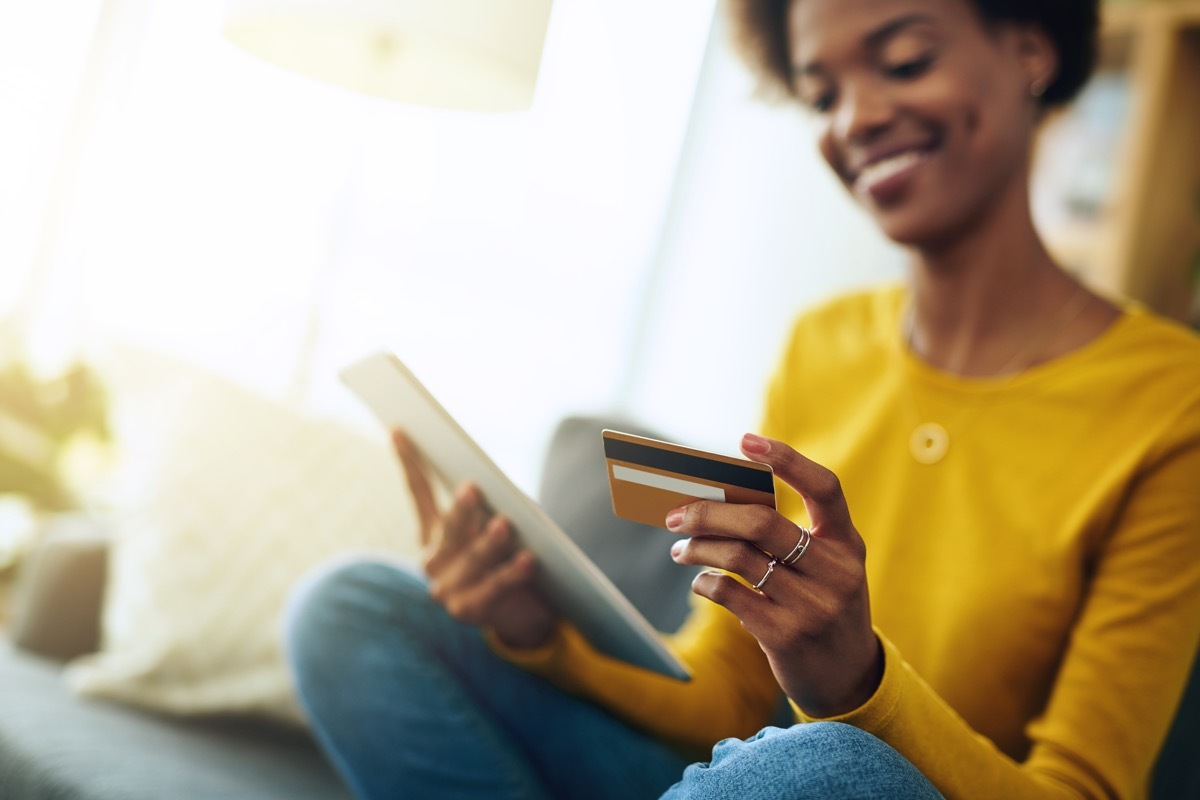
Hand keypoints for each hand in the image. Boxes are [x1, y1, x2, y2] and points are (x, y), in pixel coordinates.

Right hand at [392, 430, 557, 648]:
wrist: (521, 615)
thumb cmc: (507, 560)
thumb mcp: (492, 531)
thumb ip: (486, 512)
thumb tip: (491, 493)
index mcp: (434, 534)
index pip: (419, 492)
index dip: (409, 461)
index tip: (399, 429)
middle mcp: (433, 560)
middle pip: (448, 529)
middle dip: (461, 509)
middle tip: (472, 488)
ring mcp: (446, 589)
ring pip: (471, 559)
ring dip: (489, 542)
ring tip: (504, 525)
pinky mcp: (467, 612)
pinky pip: (493, 588)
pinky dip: (511, 573)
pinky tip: (527, 560)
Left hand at [666, 433, 881, 717]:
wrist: (849, 678)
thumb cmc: (823, 606)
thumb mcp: (824, 568)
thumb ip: (786, 539)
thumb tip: (716, 505)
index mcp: (848, 543)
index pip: (825, 487)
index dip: (788, 460)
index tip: (746, 441)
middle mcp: (836, 570)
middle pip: (762, 523)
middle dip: (710, 513)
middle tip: (676, 515)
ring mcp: (813, 605)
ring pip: (739, 558)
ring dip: (698, 548)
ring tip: (680, 549)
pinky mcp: (787, 636)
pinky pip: (731, 594)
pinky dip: (706, 582)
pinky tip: (700, 581)